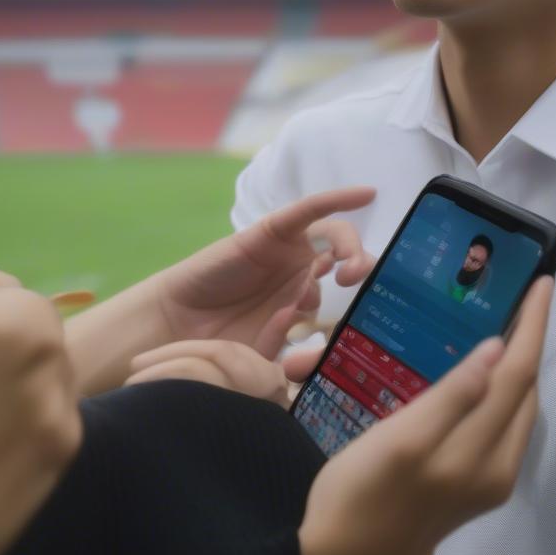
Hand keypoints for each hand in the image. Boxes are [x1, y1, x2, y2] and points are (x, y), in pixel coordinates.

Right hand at [66, 185, 374, 396]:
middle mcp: (300, 273)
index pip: (347, 292)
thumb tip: (309, 352)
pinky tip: (366, 194)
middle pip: (346, 261)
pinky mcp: (271, 231)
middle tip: (357, 285)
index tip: (378, 317)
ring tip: (349, 269)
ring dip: (349, 248)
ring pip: (333, 237)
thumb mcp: (265, 360)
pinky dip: (336, 199)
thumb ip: (291, 358)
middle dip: (361, 269)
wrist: (177, 329)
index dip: (367, 298)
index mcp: (304, 301)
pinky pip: (309, 210)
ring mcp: (287, 251)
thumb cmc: (218, 346)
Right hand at [298, 277, 553, 554]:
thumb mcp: (402, 440)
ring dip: (523, 361)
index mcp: (479, 451)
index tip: (541, 283)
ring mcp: (492, 479)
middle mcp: (498, 466)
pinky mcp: (480, 485)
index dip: (532, 326)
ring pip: (521, 407)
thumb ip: (452, 396)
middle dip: (532, 338)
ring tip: (513, 319)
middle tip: (525, 293)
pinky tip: (490, 372)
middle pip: (527, 389)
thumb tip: (498, 349)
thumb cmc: (362, 491)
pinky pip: (507, 424)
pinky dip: (508, 388)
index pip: (519, 373)